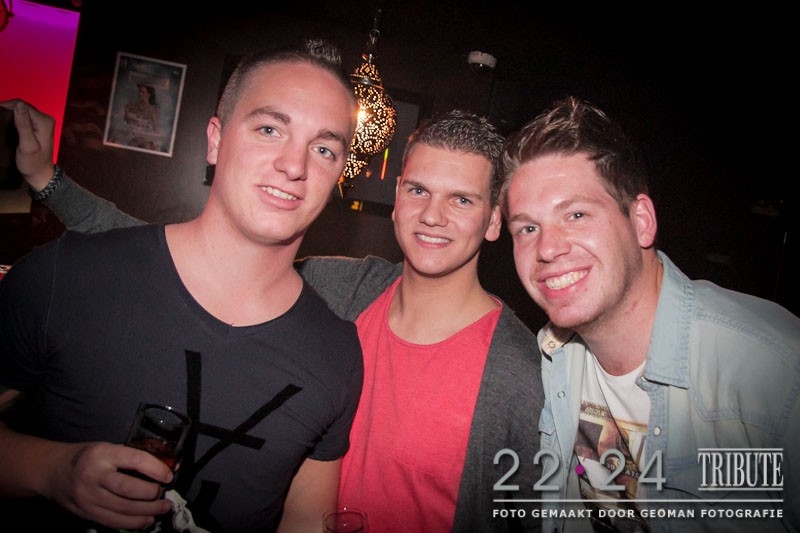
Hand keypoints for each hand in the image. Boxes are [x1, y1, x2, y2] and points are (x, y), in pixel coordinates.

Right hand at [0, 99, 55, 191]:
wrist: (40, 174)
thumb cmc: (33, 163)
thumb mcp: (27, 145)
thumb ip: (23, 125)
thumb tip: (18, 105)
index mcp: (44, 121)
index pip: (22, 105)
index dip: (6, 106)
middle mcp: (45, 119)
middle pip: (22, 106)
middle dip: (7, 109)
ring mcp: (43, 122)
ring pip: (22, 110)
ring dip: (10, 113)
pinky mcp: (38, 126)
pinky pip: (24, 116)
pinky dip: (15, 117)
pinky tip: (6, 122)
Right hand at [45, 441, 173, 529]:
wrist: (54, 471)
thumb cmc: (88, 457)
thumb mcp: (108, 448)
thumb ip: (133, 457)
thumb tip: (168, 466)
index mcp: (103, 454)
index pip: (135, 459)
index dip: (156, 469)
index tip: (169, 475)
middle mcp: (94, 475)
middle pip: (129, 489)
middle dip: (152, 494)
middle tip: (164, 494)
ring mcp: (88, 497)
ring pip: (123, 509)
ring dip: (148, 511)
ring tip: (163, 508)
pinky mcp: (86, 513)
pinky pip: (113, 521)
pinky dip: (133, 523)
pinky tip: (146, 520)